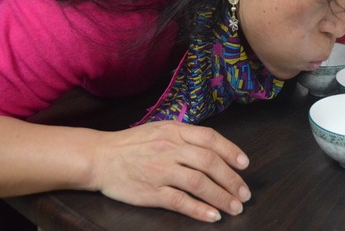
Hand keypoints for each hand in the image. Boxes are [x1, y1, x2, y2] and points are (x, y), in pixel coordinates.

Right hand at [91, 121, 250, 221]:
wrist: (99, 157)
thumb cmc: (133, 144)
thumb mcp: (161, 128)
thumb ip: (186, 135)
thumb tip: (215, 146)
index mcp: (175, 131)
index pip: (210, 138)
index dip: (231, 151)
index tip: (245, 164)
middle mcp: (170, 148)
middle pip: (209, 162)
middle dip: (232, 180)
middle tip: (245, 193)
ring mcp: (160, 171)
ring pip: (198, 183)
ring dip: (221, 196)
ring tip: (235, 207)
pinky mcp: (151, 192)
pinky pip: (180, 201)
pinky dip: (199, 209)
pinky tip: (213, 215)